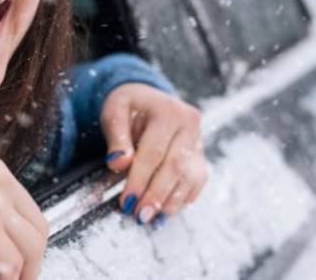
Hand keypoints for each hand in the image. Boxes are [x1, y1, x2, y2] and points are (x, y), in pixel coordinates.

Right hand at [0, 155, 47, 279]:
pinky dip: (8, 278)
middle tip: (24, 276)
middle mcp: (0, 184)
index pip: (28, 208)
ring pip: (31, 247)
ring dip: (23, 272)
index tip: (26, 257)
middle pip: (36, 228)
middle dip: (33, 258)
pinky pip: (11, 263)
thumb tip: (2, 239)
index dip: (29, 239)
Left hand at [101, 83, 207, 224]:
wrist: (147, 99)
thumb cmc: (129, 105)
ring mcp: (199, 141)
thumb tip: (119, 163)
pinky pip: (197, 180)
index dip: (140, 179)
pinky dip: (183, 197)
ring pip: (190, 177)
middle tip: (140, 215)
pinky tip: (167, 209)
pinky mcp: (200, 155)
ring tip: (152, 217)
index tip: (127, 201)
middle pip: (175, 167)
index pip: (154, 152)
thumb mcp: (115, 111)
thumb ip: (116, 137)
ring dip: (171, 201)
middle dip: (156, 195)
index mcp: (168, 111)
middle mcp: (190, 125)